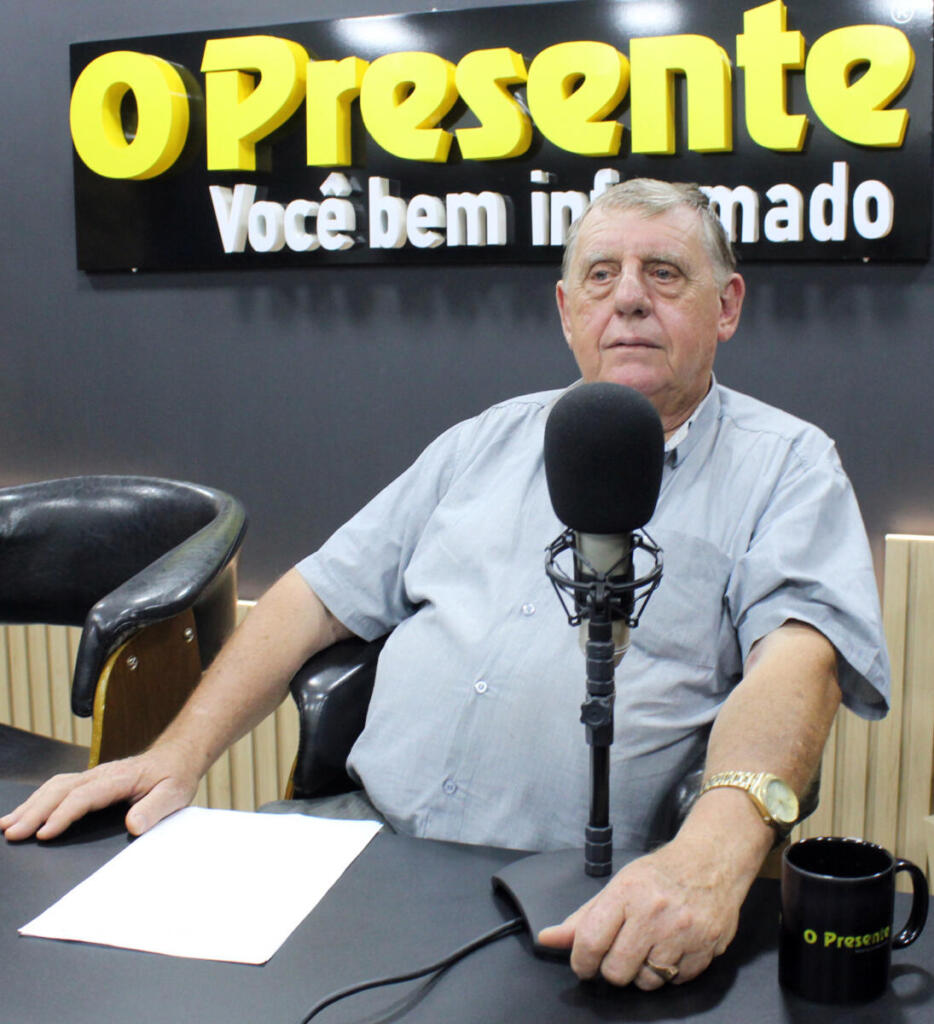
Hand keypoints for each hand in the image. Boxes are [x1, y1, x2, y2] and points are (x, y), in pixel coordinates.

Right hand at [0, 744, 198, 841]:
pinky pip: (57, 788)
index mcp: (119, 778)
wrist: (177, 757)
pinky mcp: (89, 781)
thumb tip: (133, 825)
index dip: (63, 814)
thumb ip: (155, 809)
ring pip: (54, 787)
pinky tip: (21, 814)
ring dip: (30, 805)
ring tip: (5, 826)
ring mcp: (92, 776)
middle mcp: (101, 774)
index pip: (84, 796)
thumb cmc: (175, 778)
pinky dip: (36, 800)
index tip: (44, 834)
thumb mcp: (174, 794)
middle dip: (34, 811)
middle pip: (61, 790)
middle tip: (12, 833)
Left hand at [537, 832, 755, 988]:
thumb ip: (582, 918)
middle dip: (612, 969)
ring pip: (647, 981)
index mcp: (626, 893)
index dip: (581, 962)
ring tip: (648, 948)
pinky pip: (676, 981)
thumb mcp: (617, 886)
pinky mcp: (706, 947)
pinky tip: (672, 949)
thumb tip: (546, 938)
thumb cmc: (659, 875)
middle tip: (619, 954)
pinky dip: (670, 972)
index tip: (584, 964)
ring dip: (643, 972)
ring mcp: (682, 932)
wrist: (710, 862)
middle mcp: (654, 913)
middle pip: (617, 971)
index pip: (590, 942)